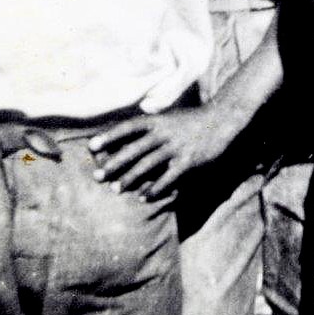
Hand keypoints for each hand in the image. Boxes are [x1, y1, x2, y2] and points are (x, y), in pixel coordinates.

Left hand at [88, 106, 233, 200]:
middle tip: (97, 176)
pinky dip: (155, 188)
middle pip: (133, 149)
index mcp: (158, 120)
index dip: (109, 136)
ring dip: (130, 178)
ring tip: (116, 189)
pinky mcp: (188, 162)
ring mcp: (176, 148)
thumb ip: (151, 126)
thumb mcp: (170, 117)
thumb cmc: (192, 120)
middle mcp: (164, 133)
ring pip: (147, 165)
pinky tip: (144, 197)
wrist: (222, 120)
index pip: (128, 127)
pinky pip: (168, 178)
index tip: (91, 146)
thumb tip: (128, 135)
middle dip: (113, 164)